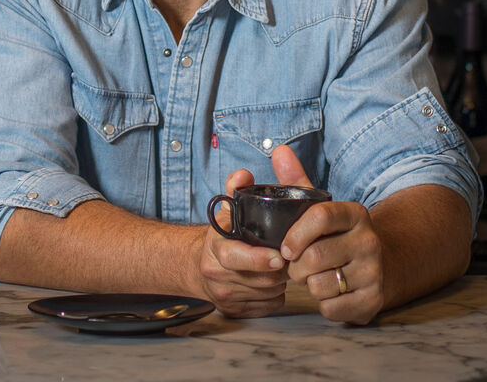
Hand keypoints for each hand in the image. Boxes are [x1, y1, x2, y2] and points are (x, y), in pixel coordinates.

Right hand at [199, 167, 288, 317]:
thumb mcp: (225, 210)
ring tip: (283, 265)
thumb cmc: (220, 235)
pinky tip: (274, 280)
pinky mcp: (235, 312)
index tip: (279, 256)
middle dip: (280, 269)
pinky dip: (276, 293)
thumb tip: (244, 174)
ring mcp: (226, 296)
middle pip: (260, 279)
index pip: (236, 257)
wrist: (195, 265)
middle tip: (291, 256)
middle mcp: (217, 275)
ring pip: (268, 293)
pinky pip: (268, 305)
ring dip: (281, 280)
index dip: (260, 258)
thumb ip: (236, 189)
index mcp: (216, 248)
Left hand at [272, 145, 383, 324]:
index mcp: (354, 213)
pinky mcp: (373, 300)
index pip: (320, 216)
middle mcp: (369, 240)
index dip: (296, 234)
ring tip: (313, 277)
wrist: (379, 266)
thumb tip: (279, 150)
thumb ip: (297, 180)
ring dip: (307, 285)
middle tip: (296, 266)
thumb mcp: (320, 206)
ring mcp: (374, 271)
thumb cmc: (337, 235)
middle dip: (296, 266)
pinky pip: (331, 308)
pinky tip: (329, 292)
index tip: (285, 247)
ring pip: (320, 285)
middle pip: (315, 257)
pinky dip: (322, 304)